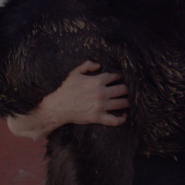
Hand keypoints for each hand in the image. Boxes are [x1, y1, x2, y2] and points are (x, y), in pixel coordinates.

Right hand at [7, 60, 128, 138]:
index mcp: (96, 81)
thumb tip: (99, 65)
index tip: (120, 78)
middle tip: (126, 90)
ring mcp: (101, 106)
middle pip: (123, 89)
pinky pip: (115, 120)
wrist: (57, 107)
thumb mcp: (74, 73)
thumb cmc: (65, 89)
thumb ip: (87, 65)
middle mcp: (101, 93)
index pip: (115, 76)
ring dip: (126, 102)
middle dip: (126, 89)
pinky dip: (122, 118)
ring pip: (122, 103)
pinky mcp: (98, 117)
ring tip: (127, 101)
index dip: (120, 77)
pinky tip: (124, 115)